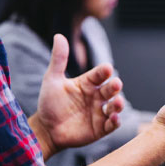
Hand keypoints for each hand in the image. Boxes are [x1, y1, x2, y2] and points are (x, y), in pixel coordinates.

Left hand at [30, 34, 123, 158]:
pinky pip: (112, 124)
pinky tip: (114, 118)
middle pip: (110, 90)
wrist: (46, 129)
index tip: (107, 68)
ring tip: (118, 102)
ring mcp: (100, 112)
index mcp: (88, 84)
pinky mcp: (101, 128)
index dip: (103, 72)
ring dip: (118, 104)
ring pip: (115, 106)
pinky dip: (115, 121)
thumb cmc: (49, 103)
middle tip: (116, 84)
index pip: (99, 75)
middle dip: (114, 87)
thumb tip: (59, 36)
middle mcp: (96, 97)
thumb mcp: (52, 80)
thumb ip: (58, 59)